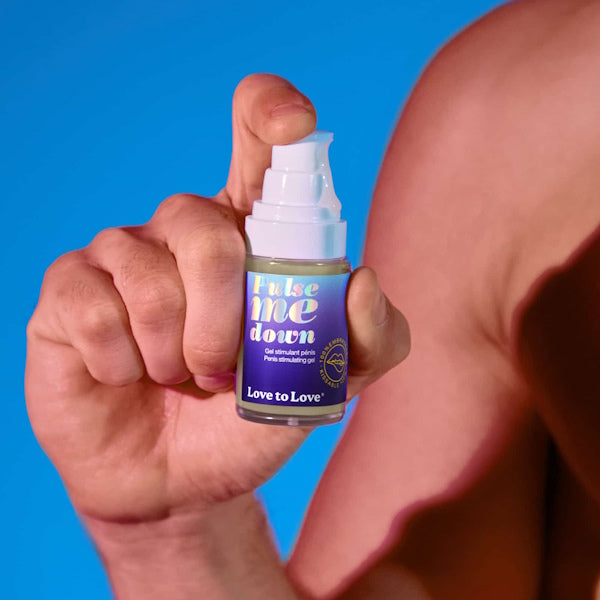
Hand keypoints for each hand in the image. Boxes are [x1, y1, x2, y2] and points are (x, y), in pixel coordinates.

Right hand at [25, 74, 409, 528]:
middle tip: (221, 372)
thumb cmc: (250, 423)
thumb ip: (370, 341)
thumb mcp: (327, 387)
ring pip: (147, 274)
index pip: (257, 139)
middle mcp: (183, 230)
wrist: (181, 482)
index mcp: (249, 235)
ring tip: (176, 378)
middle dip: (221, 321)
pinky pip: (91, 306)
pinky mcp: (69, 291)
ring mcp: (121, 255)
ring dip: (172, 352)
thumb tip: (360, 280)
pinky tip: (124, 375)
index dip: (272, 112)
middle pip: (205, 228)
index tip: (293, 124)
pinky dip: (119, 361)